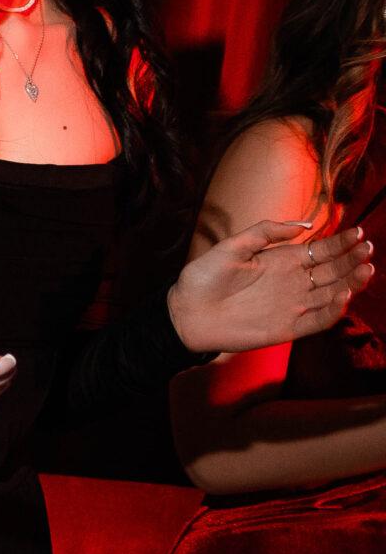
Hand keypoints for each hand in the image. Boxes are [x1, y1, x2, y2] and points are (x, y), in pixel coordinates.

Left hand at [168, 221, 372, 353]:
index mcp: (282, 261)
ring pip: (332, 294)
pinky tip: (344, 295)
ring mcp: (293, 305)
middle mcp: (293, 282)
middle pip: (332, 271)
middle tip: (367, 248)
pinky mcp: (289, 328)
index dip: (341, 242)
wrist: (186, 313)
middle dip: (352, 259)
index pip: (321, 250)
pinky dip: (334, 310)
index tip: (357, 232)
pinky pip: (318, 320)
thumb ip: (265, 232)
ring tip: (366, 268)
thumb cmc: (204, 278)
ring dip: (351, 282)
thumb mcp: (232, 247)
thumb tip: (303, 225)